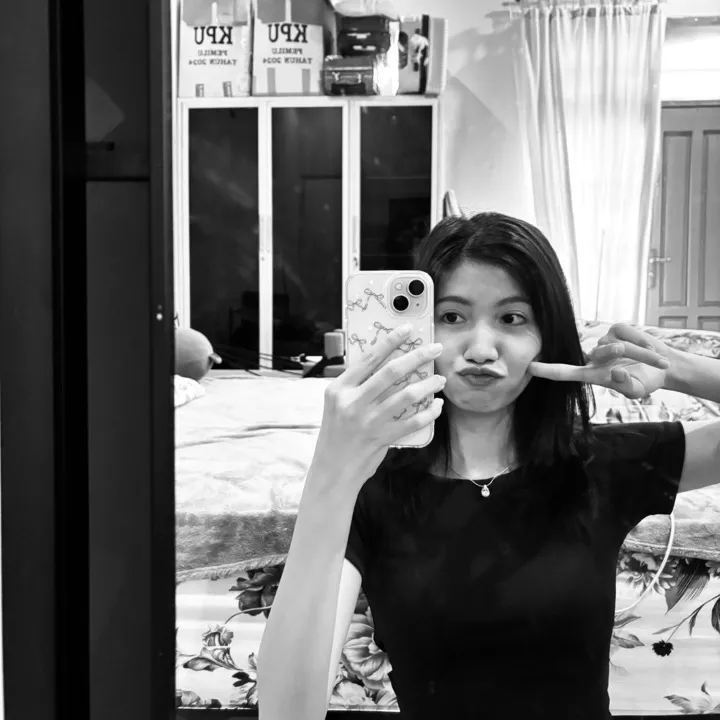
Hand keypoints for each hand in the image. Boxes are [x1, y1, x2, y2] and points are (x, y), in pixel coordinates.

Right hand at [310, 325, 445, 489]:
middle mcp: (353, 402)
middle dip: (418, 357)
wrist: (333, 469)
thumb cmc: (338, 433)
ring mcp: (368, 421)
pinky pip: (413, 421)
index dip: (391, 341)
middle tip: (436, 349)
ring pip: (406, 395)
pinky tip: (436, 405)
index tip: (408, 330)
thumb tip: (387, 363)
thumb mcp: (337, 404)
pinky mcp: (382, 437)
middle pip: (391, 372)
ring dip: (428, 384)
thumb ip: (357, 385)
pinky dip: (429, 412)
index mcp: (339, 389)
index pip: (368, 358)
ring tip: (439, 378)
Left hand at [528, 323, 672, 398]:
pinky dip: (641, 340)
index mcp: (592, 375)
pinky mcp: (615, 329)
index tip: (529, 367)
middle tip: (646, 359)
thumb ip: (626, 386)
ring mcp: (603, 341)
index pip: (565, 373)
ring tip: (652, 358)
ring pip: (616, 343)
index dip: (548, 370)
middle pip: (599, 353)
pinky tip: (648, 347)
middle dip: (624, 354)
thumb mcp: (639, 390)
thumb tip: (614, 373)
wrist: (664, 365)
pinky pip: (626, 332)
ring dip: (639, 351)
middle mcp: (593, 357)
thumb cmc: (646, 380)